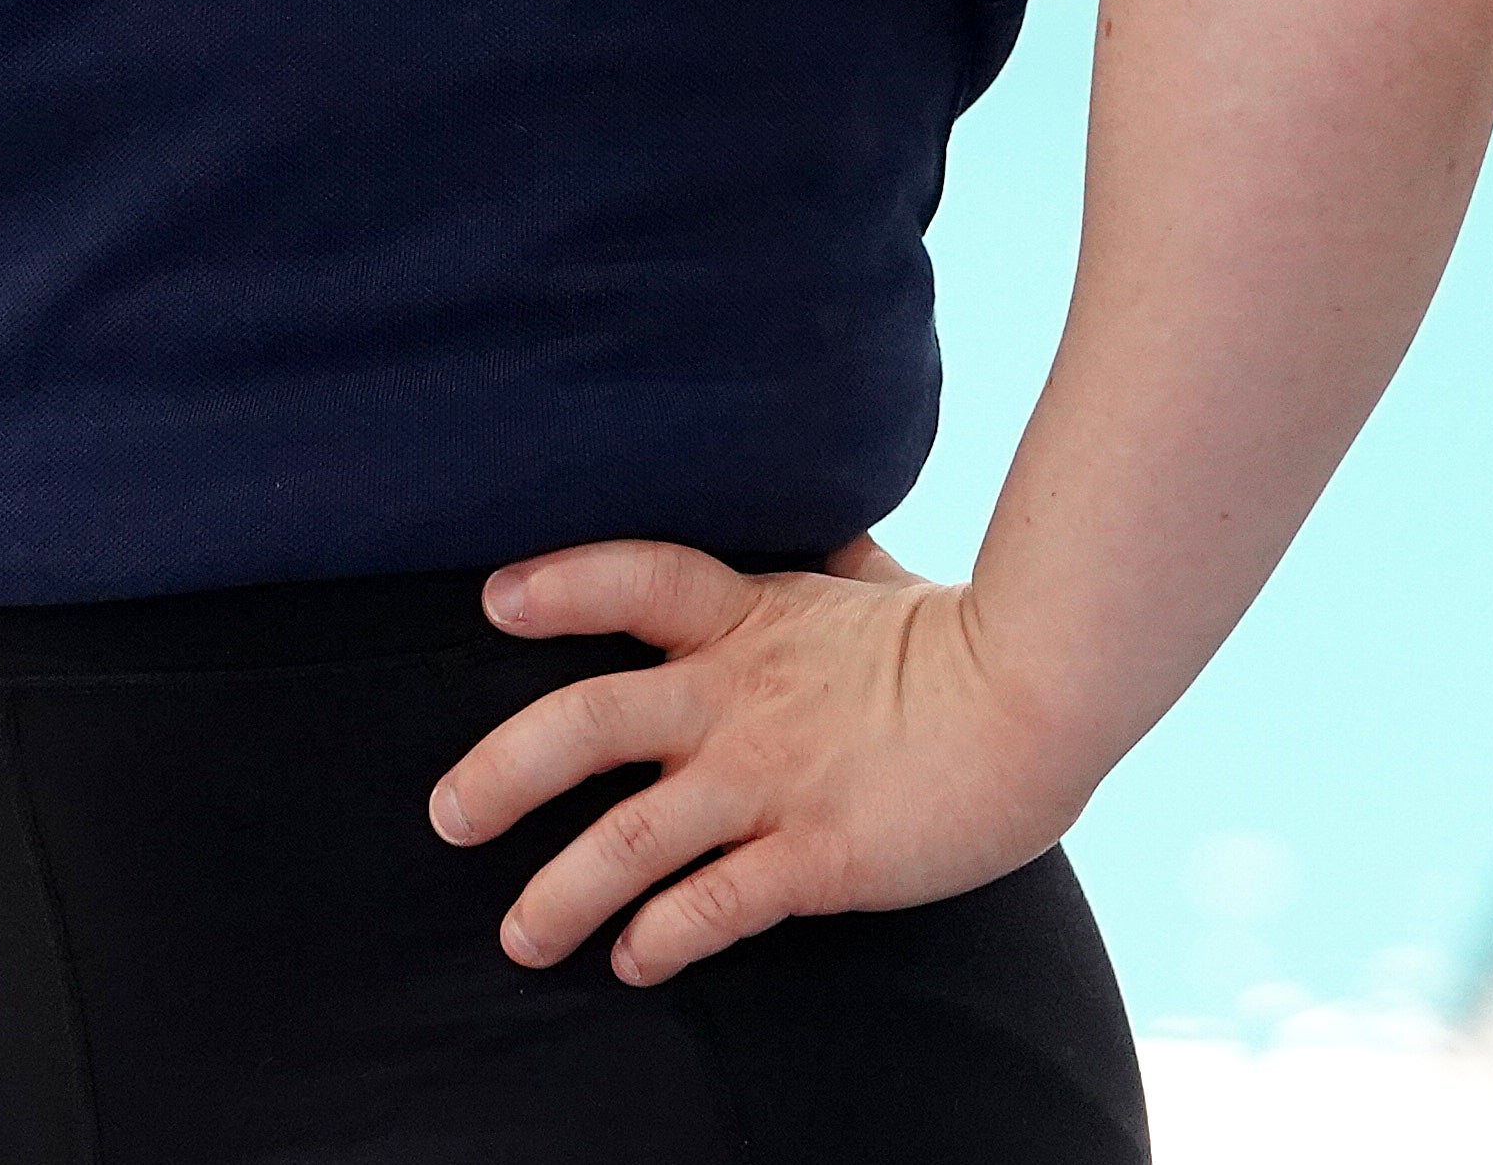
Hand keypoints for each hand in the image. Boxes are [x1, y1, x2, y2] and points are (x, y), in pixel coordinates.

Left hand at [425, 536, 1096, 984]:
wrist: (1045, 699)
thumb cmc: (965, 640)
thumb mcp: (877, 584)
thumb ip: (830, 563)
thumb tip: (826, 529)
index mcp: (750, 619)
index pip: (635, 580)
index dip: (562, 586)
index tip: (494, 601)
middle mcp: (738, 698)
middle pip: (588, 723)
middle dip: (503, 773)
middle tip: (447, 816)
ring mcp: (772, 779)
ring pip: (630, 838)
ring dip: (560, 892)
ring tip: (518, 936)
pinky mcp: (816, 854)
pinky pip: (716, 903)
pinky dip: (663, 937)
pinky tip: (632, 963)